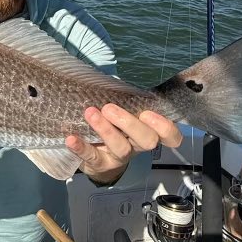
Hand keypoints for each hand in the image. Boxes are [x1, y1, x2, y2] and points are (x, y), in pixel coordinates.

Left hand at [65, 104, 182, 185]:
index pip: (170, 135)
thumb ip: (128, 101)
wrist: (97, 159)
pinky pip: (92, 157)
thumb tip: (119, 77)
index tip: (148, 113)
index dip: (165, 127)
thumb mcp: (125, 115)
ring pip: (121, 147)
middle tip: (109, 108)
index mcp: (148, 131)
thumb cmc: (115, 127)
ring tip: (90, 113)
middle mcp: (138, 145)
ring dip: (105, 129)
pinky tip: (71, 139)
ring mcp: (120, 157)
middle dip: (130, 123)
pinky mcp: (100, 164)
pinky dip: (81, 147)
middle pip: (147, 140)